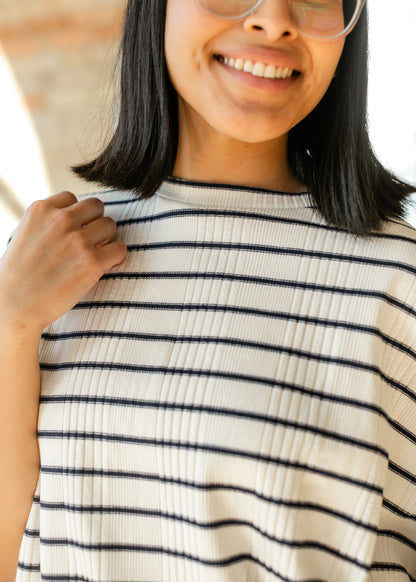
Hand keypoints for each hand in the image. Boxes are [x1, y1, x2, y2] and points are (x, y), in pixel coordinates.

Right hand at [0, 191, 126, 334]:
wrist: (14, 307)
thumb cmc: (18, 275)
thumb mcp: (25, 234)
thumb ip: (48, 222)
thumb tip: (80, 220)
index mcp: (41, 210)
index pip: (72, 198)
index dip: (75, 216)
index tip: (70, 233)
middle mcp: (61, 220)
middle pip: (96, 206)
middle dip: (94, 223)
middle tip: (87, 243)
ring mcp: (78, 240)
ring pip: (110, 225)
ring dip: (107, 239)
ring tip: (94, 255)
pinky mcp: (92, 262)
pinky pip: (120, 249)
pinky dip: (116, 257)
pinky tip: (104, 266)